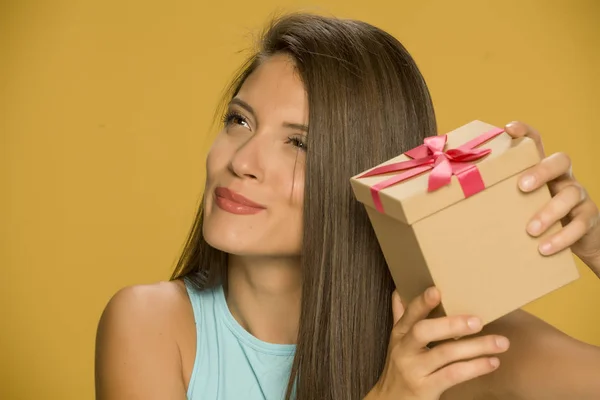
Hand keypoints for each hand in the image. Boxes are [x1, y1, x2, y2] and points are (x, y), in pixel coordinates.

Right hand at [367, 288, 509, 399]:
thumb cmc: (400, 367)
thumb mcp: (397, 342)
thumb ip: (401, 317)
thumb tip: (400, 290)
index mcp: (399, 335)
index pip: (409, 315)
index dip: (421, 303)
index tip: (437, 290)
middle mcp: (404, 350)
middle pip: (424, 331)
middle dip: (451, 324)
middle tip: (478, 321)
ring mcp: (414, 370)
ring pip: (445, 354)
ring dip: (475, 347)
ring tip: (500, 342)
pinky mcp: (425, 389)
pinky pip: (453, 375)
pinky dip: (475, 368)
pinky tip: (492, 362)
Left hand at [504, 122, 599, 276]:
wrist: (579, 241)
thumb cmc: (536, 216)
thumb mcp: (518, 203)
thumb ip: (498, 196)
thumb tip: (452, 196)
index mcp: (542, 169)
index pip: (536, 142)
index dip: (525, 132)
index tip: (508, 128)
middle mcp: (563, 177)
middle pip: (560, 160)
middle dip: (540, 171)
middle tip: (521, 186)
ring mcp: (579, 195)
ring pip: (570, 194)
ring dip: (549, 212)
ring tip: (531, 230)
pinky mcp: (589, 217)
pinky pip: (580, 224)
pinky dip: (562, 237)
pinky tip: (544, 248)